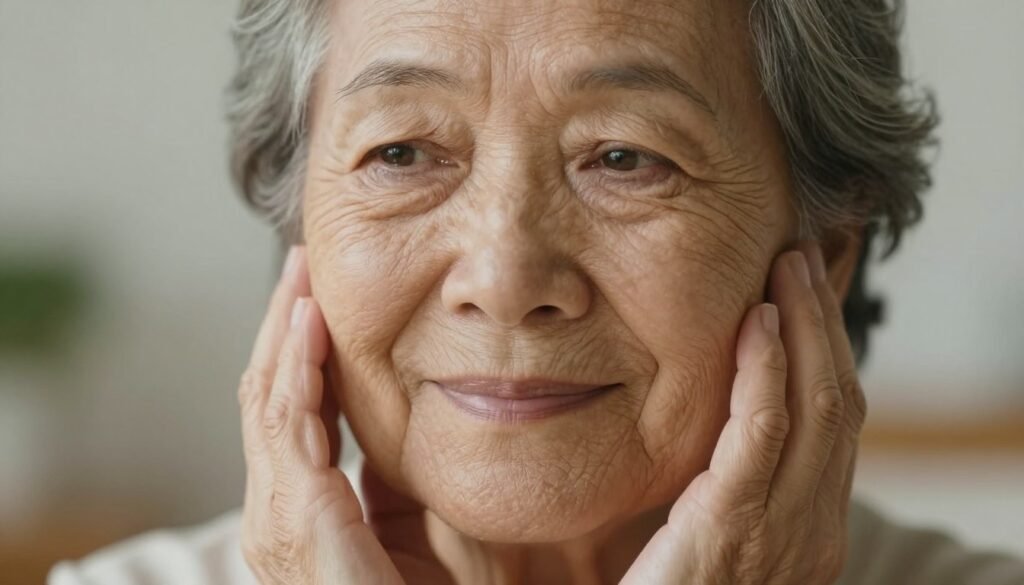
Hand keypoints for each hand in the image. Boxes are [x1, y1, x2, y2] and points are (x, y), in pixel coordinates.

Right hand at [236, 246, 453, 584]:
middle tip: (301, 262)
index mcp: (307, 509)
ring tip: (300, 274)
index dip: (302, 349)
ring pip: (269, 402)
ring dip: (283, 333)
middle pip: (269, 396)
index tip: (317, 293)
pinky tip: (308, 323)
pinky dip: (296, 370)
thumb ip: (410, 470)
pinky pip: (288, 427)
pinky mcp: (298, 521)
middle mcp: (280, 511)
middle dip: (282, 326)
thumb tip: (420, 407)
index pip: (293, 411)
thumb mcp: (431, 520)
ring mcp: (280, 518)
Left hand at [621, 243, 867, 584]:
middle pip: (837, 403)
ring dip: (805, 327)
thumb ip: (723, 486)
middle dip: (824, 324)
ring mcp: (783, 530)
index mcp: (809, 529)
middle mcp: (812, 528)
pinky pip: (762, 433)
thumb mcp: (710, 536)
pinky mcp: (733, 526)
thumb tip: (709, 419)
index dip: (826, 352)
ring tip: (787, 268)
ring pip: (815, 407)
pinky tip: (759, 323)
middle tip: (801, 260)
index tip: (803, 296)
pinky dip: (767, 371)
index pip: (835, 423)